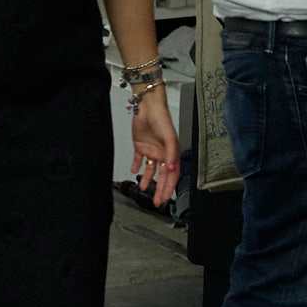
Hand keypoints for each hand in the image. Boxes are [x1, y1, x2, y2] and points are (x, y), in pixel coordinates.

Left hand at [128, 89, 182, 205]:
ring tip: (144, 188)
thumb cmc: (162, 119)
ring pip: (150, 169)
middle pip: (162, 175)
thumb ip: (171, 154)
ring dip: (148, 179)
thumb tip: (172, 169)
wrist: (147, 106)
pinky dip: (136, 166)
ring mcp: (151, 150)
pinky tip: (134, 171)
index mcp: (171, 153)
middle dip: (160, 189)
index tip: (166, 198)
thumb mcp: (169, 138)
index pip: (171, 175)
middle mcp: (162, 153)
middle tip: (157, 201)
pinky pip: (138, 159)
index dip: (169, 187)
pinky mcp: (140, 145)